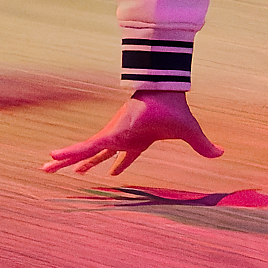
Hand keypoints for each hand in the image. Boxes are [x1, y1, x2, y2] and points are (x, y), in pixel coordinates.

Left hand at [42, 90, 223, 175]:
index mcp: (138, 141)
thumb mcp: (189, 134)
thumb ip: (203, 146)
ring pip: (84, 152)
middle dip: (83, 165)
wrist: (166, 93)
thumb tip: (222, 154)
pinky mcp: (107, 134)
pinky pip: (84, 147)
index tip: (110, 174)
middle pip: (98, 156)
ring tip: (45, 168)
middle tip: (70, 174)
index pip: (125, 157)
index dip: (117, 166)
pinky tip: (52, 158)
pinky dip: (68, 153)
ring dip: (65, 161)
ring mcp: (111, 136)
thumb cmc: (174, 110)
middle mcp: (121, 140)